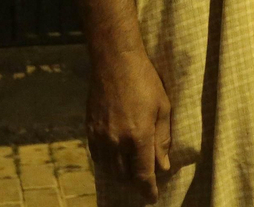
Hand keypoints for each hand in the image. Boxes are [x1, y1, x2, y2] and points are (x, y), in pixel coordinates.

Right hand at [87, 48, 172, 201]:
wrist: (114, 61)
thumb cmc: (144, 80)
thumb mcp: (162, 108)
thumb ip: (162, 140)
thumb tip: (164, 166)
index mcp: (138, 137)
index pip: (143, 175)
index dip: (148, 190)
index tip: (152, 198)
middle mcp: (117, 141)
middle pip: (125, 176)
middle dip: (135, 182)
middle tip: (145, 179)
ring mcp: (100, 136)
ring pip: (109, 169)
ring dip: (121, 174)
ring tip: (131, 170)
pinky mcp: (90, 129)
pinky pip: (97, 157)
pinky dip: (107, 163)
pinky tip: (115, 157)